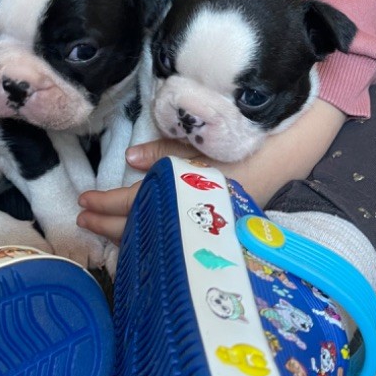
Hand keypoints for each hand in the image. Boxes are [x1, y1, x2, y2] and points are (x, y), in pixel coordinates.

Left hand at [79, 99, 346, 242]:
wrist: (293, 152)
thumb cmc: (250, 141)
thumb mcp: (210, 141)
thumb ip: (171, 152)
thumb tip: (131, 159)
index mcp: (200, 193)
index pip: (147, 202)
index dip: (113, 203)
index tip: (86, 200)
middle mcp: (204, 216)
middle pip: (149, 225)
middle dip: (112, 223)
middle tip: (82, 216)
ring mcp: (212, 226)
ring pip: (161, 234)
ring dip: (126, 230)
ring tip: (98, 224)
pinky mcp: (215, 227)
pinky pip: (174, 235)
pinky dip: (150, 234)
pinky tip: (133, 234)